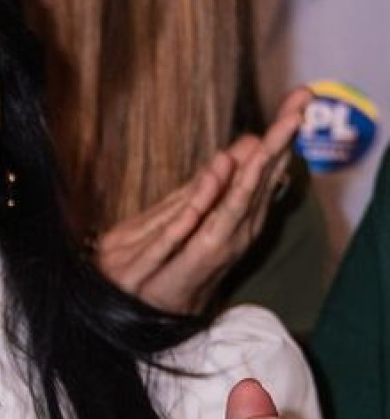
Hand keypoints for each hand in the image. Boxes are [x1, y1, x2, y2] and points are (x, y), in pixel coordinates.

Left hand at [94, 91, 307, 313]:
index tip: (297, 108)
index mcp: (228, 230)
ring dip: (245, 176)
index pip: (259, 183)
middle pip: (251, 191)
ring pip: (224, 210)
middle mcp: (220, 241)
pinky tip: (214, 175)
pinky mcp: (157, 264)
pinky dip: (199, 203)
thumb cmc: (156, 268)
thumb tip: (242, 147)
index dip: (278, 147)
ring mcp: (191, 254)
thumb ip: (211, 187)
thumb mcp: (184, 222)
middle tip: (296, 112)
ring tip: (260, 142)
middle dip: (274, 151)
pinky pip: (182, 231)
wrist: (121, 310)